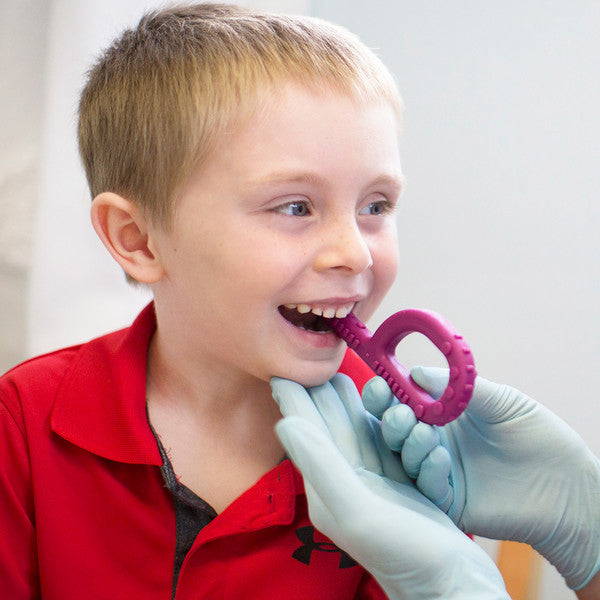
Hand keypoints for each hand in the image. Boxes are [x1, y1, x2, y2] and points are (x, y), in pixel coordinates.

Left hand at [271, 374, 508, 599]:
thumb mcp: (356, 510)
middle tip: (308, 359)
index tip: (279, 369)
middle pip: (329, 425)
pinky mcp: (398, 481)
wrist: (451, 584)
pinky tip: (376, 399)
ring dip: (347, 400)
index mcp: (326, 485)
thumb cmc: (403, 554)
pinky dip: (377, 416)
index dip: (293, 399)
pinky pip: (383, 439)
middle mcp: (345, 480)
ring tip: (336, 371)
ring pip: (356, 428)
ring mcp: (372, 480)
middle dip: (319, 392)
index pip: (306, 431)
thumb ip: (320, 464)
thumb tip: (285, 422)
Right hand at [363, 367, 599, 590]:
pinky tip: (442, 459)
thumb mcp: (501, 400)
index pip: (401, 399)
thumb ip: (459, 387)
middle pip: (392, 429)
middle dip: (390, 418)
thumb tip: (416, 373)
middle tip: (402, 413)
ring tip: (427, 434)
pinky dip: (426, 470)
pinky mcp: (449, 501)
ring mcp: (439, 471)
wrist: (569, 485)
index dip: (386, 392)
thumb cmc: (539, 436)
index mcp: (441, 413)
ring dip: (408, 442)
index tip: (382, 385)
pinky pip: (425, 486)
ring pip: (403, 457)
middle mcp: (434, 440)